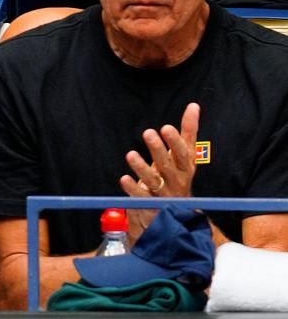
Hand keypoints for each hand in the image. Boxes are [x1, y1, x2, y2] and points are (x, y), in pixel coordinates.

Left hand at [119, 102, 199, 243]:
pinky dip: (133, 189)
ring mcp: (165, 195)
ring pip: (154, 181)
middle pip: (168, 166)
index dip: (175, 142)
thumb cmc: (178, 174)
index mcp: (186, 167)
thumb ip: (188, 131)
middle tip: (148, 133)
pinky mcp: (151, 205)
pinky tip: (124, 179)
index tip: (166, 127)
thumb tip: (194, 106)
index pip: (183, 154)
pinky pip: (141, 198)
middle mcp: (177, 181)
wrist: (178, 212)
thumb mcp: (185, 154)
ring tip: (130, 154)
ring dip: (142, 168)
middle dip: (158, 150)